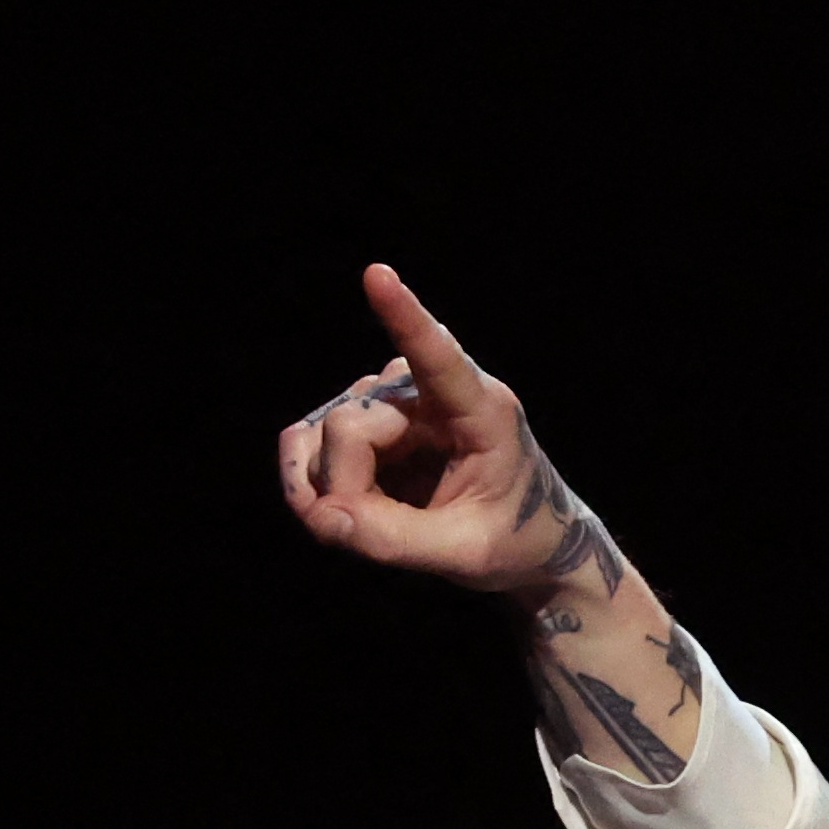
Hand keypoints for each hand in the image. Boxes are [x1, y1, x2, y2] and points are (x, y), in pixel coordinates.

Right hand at [278, 264, 605, 595]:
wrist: (521, 538)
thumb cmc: (512, 538)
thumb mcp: (466, 553)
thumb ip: (394, 539)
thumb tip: (324, 515)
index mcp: (483, 411)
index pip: (438, 357)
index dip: (404, 316)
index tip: (378, 274)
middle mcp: (429, 389)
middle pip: (350, 425)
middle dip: (350, 488)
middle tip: (386, 534)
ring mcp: (390, 397)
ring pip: (324, 434)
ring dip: (337, 489)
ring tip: (383, 520)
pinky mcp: (363, 415)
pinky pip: (307, 441)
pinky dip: (312, 481)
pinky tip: (338, 508)